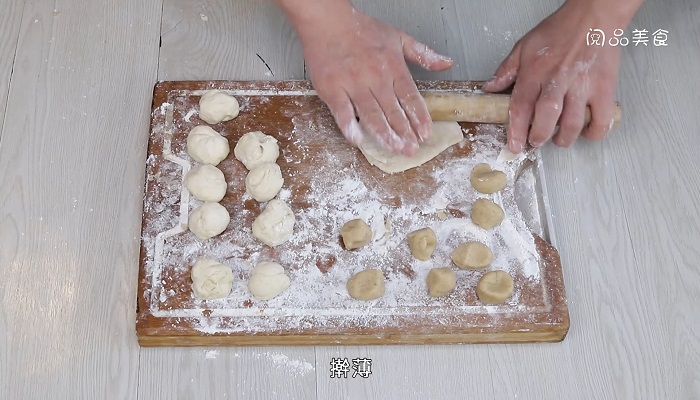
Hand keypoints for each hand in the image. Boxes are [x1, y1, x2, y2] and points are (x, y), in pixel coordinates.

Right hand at [285, 2, 452, 155]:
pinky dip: (350, 128)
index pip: (410, 97)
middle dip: (405, 133)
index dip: (419, 118)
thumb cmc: (360, 29)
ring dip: (385, 135)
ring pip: (372, 115)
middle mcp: (375, 77)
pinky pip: (343, 113)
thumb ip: (423, 53)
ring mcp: (353, 84)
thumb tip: (446, 63)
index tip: (425, 133)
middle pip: (393, 111)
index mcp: (392, 66)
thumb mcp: (398, 37)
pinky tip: (358, 140)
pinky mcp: (333, 89)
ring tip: (394, 149)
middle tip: (412, 149)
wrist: (327, 21)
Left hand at [483, 0, 641, 152]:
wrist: (594, 15)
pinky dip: (594, 132)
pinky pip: (601, 118)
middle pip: (546, 118)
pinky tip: (586, 132)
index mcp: (535, 71)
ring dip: (564, 138)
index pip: (521, 106)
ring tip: (559, 139)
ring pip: (572, 123)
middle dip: (539, 136)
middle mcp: (558, 80)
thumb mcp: (524, 46)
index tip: (514, 146)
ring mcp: (582, 86)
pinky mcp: (604, 88)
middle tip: (536, 142)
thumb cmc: (559, 29)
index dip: (516, 130)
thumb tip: (489, 88)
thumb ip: (506, 70)